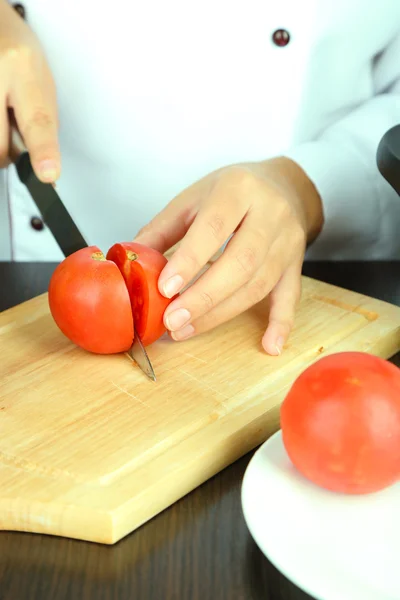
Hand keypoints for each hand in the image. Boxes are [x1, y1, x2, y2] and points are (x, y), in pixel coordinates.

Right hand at [0, 0, 59, 180]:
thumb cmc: (16, 48)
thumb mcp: (40, 78)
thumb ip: (42, 119)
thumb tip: (44, 160)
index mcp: (23, 67)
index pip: (37, 119)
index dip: (43, 150)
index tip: (48, 174)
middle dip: (5, 157)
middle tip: (11, 151)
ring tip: (1, 119)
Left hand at [134, 157, 323, 353]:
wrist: (282, 185)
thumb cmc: (231, 192)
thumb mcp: (194, 197)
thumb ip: (163, 229)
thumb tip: (131, 263)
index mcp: (239, 188)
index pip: (215, 227)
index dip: (190, 261)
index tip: (165, 289)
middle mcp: (271, 213)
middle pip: (242, 262)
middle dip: (204, 297)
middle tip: (173, 320)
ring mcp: (288, 241)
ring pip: (258, 284)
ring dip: (222, 313)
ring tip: (187, 329)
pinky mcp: (296, 264)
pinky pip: (291, 296)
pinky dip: (281, 323)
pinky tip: (270, 345)